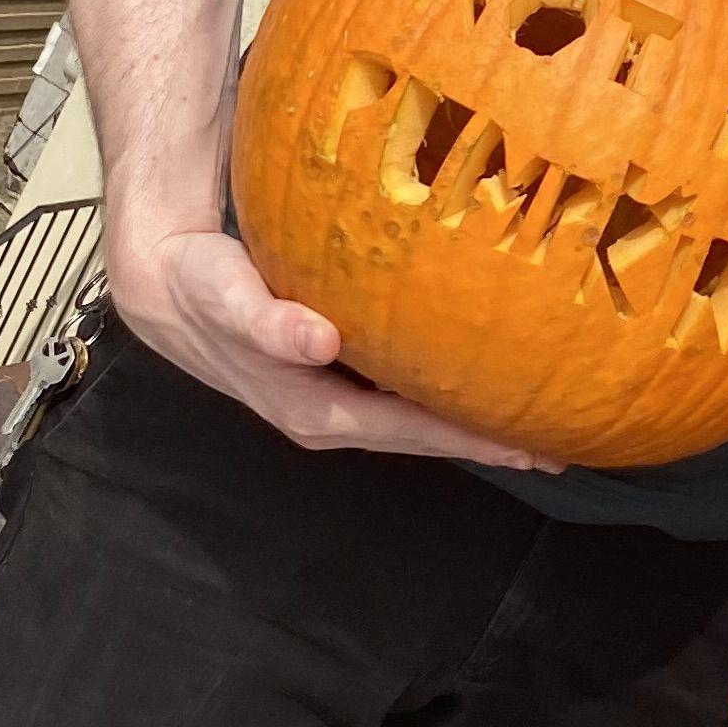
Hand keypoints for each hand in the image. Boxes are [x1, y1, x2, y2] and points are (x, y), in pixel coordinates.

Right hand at [106, 218, 562, 469]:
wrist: (167, 282)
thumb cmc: (202, 288)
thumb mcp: (228, 300)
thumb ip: (270, 323)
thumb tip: (318, 341)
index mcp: (317, 410)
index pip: (411, 431)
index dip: (470, 438)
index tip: (529, 444)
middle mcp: (333, 414)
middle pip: (425, 435)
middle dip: (489, 440)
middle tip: (560, 440)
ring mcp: (336, 398)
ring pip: (417, 416)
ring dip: (472, 420)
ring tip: (535, 416)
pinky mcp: (338, 373)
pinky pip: (402, 390)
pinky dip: (443, 389)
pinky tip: (477, 376)